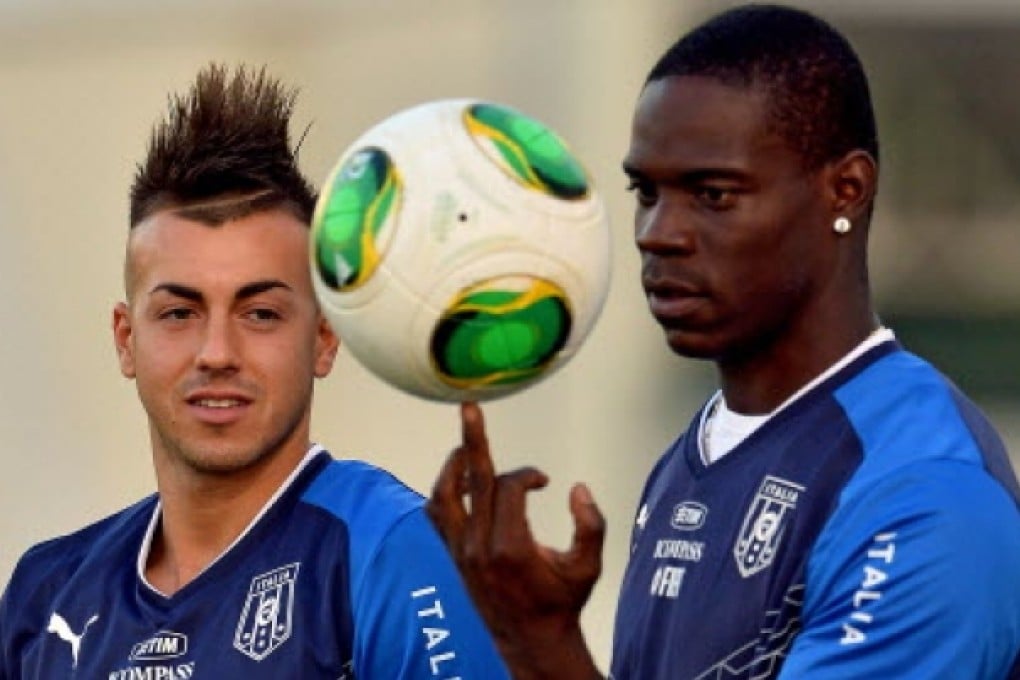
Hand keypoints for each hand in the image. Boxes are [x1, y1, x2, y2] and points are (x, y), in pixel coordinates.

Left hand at [427, 402, 605, 679]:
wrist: (531, 641)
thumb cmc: (561, 602)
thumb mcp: (588, 567)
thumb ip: (591, 525)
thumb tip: (577, 489)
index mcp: (511, 546)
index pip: (509, 487)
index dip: (528, 475)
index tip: (544, 481)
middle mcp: (479, 546)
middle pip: (471, 479)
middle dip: (473, 440)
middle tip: (469, 408)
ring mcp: (461, 552)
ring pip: (444, 495)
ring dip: (453, 465)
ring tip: (465, 445)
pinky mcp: (454, 557)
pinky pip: (436, 516)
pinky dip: (443, 491)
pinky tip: (457, 479)